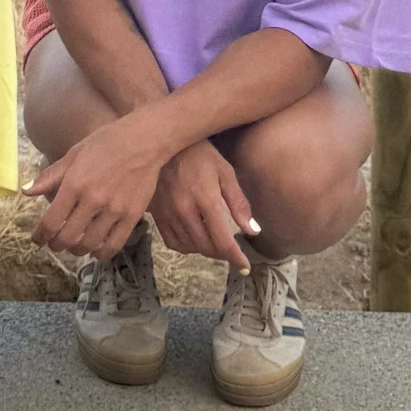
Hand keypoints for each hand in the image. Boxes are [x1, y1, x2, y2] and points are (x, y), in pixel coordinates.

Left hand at [24, 112, 165, 260]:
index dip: (40, 236)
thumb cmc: (106, 143)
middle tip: (54, 244)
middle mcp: (93, 200)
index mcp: (74, 184)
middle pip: (67, 237)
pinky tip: (95, 250)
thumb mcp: (73, 154)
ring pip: (89, 244)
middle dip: (56, 245)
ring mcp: (114, 210)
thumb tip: (25, 192)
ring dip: (77, 250)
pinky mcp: (132, 216)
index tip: (38, 240)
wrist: (144, 140)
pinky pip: (114, 244)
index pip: (50, 222)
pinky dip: (101, 253)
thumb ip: (49, 177)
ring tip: (74, 246)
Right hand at [151, 139, 258, 270]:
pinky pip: (173, 242)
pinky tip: (195, 237)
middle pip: (207, 247)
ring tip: (215, 242)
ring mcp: (168, 214)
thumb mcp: (225, 171)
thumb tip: (252, 230)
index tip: (244, 267)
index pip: (223, 241)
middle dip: (222, 254)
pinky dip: (187, 246)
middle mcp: (185, 210)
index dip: (236, 258)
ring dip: (206, 250)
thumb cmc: (199, 154)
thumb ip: (238, 203)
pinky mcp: (157, 214)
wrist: (165, 143)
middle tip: (231, 251)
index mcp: (206, 200)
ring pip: (190, 247)